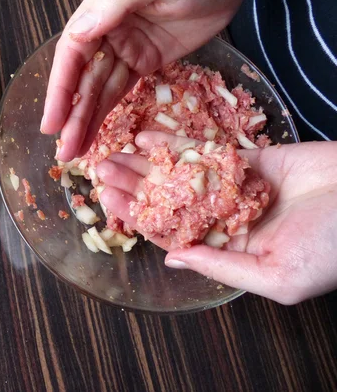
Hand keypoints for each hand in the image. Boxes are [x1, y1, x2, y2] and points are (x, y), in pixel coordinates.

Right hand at [41, 0, 280, 161]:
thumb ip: (117, 0)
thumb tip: (77, 31)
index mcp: (102, 7)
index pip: (72, 53)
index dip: (60, 90)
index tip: (51, 123)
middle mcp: (107, 30)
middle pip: (83, 79)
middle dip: (72, 116)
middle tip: (64, 152)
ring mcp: (127, 47)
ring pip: (100, 90)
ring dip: (87, 121)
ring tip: (75, 153)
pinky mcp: (147, 60)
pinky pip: (122, 90)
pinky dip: (108, 112)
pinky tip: (96, 134)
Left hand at [96, 131, 336, 304]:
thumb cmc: (333, 250)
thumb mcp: (276, 275)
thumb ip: (221, 265)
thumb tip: (171, 261)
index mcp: (229, 250)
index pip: (171, 233)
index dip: (137, 217)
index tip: (108, 202)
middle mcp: (225, 218)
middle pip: (168, 201)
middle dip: (133, 186)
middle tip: (100, 170)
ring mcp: (235, 187)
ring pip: (180, 174)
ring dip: (145, 163)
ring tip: (112, 151)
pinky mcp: (249, 159)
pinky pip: (205, 150)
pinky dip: (176, 143)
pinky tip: (145, 137)